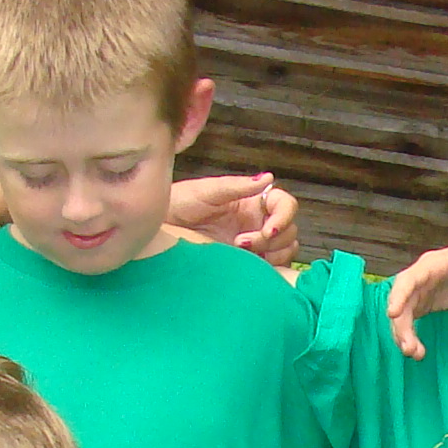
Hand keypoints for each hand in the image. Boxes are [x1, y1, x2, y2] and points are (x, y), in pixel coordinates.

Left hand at [169, 173, 298, 262]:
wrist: (158, 229)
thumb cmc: (180, 204)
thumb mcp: (207, 192)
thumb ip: (238, 186)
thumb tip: (268, 177)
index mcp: (252, 202)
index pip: (285, 204)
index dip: (284, 216)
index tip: (268, 229)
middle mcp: (257, 222)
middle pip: (288, 230)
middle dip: (272, 238)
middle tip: (241, 242)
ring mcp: (254, 244)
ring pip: (284, 249)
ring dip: (271, 254)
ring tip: (240, 252)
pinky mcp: (248, 263)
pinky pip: (272, 268)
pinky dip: (269, 269)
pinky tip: (247, 266)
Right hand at [385, 230, 447, 357]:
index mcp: (429, 265)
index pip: (408, 280)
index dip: (399, 296)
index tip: (393, 314)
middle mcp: (419, 280)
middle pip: (402, 302)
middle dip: (401, 324)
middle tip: (409, 347)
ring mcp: (419, 293)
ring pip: (403, 315)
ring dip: (404, 335)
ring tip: (414, 354)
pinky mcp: (424, 305)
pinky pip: (410, 322)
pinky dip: (411, 336)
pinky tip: (418, 352)